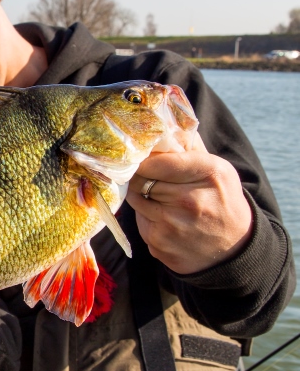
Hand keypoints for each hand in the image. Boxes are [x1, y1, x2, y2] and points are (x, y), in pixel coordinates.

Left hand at [126, 133, 252, 274]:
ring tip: (159, 198)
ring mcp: (173, 225)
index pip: (157, 161)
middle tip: (148, 177)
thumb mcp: (218, 169)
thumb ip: (190, 146)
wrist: (234, 249)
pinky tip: (166, 220)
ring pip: (135, 199)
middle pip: (142, 179)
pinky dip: (147, 218)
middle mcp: (189, 200)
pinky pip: (140, 222)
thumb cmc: (222, 201)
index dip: (144, 159)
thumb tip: (163, 121)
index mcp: (208, 174)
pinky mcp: (160, 244)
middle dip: (142, 176)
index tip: (140, 157)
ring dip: (142, 196)